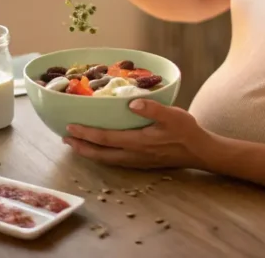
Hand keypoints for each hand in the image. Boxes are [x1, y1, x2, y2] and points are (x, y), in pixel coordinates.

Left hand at [63, 99, 213, 169]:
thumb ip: (152, 109)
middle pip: (100, 153)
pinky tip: (101, 149)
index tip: (70, 127)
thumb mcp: (173, 116)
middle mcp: (133, 154)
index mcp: (138, 141)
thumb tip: (132, 102)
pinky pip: (115, 160)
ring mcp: (137, 160)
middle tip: (64, 139)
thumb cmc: (187, 132)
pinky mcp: (141, 162)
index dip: (85, 133)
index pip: (105, 139)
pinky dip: (102, 155)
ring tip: (76, 145)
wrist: (200, 152)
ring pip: (106, 159)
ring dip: (89, 152)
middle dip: (81, 146)